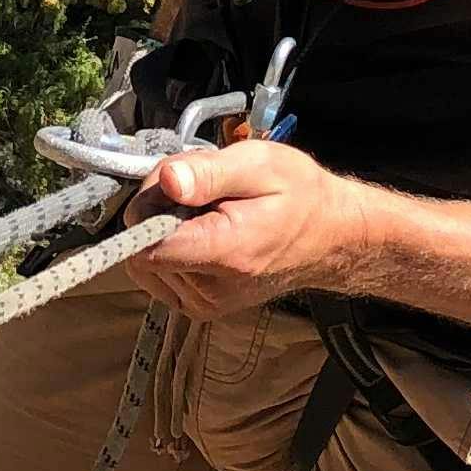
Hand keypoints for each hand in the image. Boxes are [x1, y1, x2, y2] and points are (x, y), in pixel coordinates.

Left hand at [126, 136, 358, 320]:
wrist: (329, 235)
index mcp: (224, 253)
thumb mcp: (260, 164)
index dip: (149, 205)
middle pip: (142, 245)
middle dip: (158, 207)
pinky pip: (158, 271)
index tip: (176, 184)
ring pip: (145, 257)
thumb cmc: (300, 196)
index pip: (146, 246)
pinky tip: (204, 229)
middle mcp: (209, 290)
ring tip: (208, 209)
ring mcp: (203, 303)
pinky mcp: (198, 306)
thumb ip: (209, 172)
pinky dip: (172, 245)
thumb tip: (166, 180)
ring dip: (165, 226)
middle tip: (199, 188)